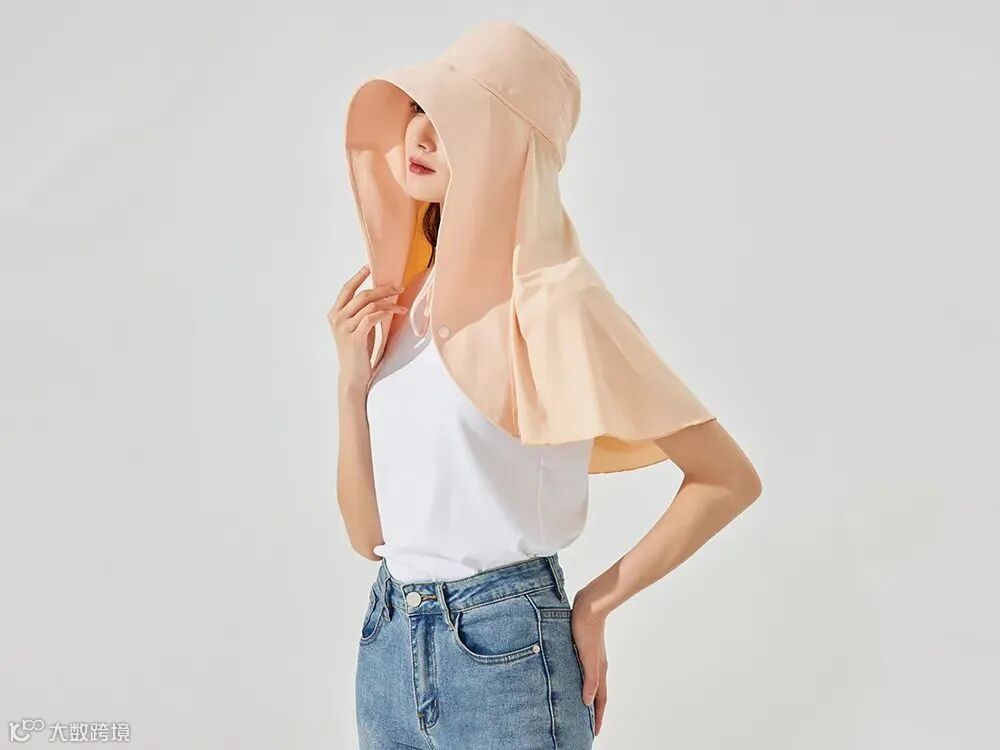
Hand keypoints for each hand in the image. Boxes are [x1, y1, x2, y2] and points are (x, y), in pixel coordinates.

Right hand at [328, 264, 406, 393]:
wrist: (353, 376)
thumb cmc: (358, 351)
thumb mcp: (357, 327)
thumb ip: (362, 312)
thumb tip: (379, 295)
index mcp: (335, 313)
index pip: (347, 289)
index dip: (358, 276)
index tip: (369, 267)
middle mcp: (337, 318)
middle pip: (362, 295)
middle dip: (382, 289)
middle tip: (398, 287)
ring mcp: (344, 327)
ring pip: (370, 305)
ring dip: (389, 303)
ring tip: (402, 305)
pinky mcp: (355, 337)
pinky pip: (373, 317)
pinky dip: (386, 312)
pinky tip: (396, 312)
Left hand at [571, 591, 608, 735]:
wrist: (589, 605)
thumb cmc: (586, 630)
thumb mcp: (587, 657)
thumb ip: (589, 679)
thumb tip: (587, 702)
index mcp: (599, 670)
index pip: (600, 700)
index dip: (598, 717)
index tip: (595, 732)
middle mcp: (597, 666)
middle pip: (597, 693)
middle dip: (594, 710)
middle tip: (588, 724)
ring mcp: (591, 657)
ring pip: (590, 682)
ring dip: (587, 696)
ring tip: (579, 706)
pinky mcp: (584, 648)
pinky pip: (583, 670)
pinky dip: (581, 680)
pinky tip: (572, 678)